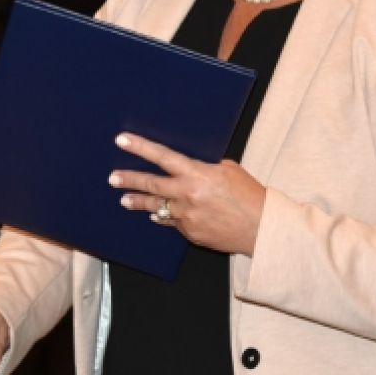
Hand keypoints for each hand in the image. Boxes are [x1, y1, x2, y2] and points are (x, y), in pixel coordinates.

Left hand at [109, 132, 266, 255]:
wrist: (262, 229)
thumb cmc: (250, 196)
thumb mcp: (229, 171)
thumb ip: (205, 167)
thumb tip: (191, 167)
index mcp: (197, 175)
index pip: (162, 156)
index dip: (140, 147)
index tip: (122, 140)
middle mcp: (187, 195)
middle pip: (151, 184)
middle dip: (129, 180)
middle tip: (113, 177)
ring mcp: (187, 216)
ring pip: (156, 207)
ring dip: (139, 202)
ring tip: (124, 200)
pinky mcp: (190, 233)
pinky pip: (173, 222)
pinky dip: (165, 217)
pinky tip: (155, 215)